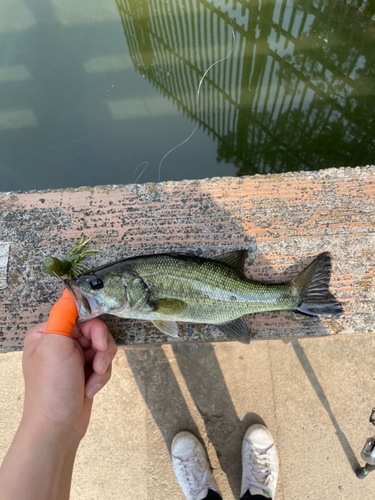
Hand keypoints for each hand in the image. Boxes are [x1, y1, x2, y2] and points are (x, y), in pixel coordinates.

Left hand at [22, 318, 116, 443]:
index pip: (78, 313)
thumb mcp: (55, 345)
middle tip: (97, 363)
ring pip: (103, 346)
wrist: (58, 428)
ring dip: (103, 364)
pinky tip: (90, 388)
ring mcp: (73, 358)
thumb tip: (69, 291)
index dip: (92, 326)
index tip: (96, 341)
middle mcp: (60, 342)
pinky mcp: (85, 371)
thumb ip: (64, 315)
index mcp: (47, 332)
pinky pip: (104, 363)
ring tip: (93, 378)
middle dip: (101, 348)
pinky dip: (102, 376)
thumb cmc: (51, 390)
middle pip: (94, 329)